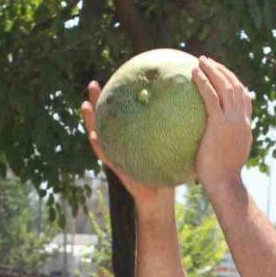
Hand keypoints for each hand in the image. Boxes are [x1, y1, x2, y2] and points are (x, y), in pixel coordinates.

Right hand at [81, 82, 174, 210]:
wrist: (159, 199)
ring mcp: (116, 155)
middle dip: (99, 102)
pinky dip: (99, 146)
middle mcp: (121, 144)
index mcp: (132, 137)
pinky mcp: (116, 169)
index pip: (125, 113)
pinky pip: (106, 156)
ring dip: (90, 121)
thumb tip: (189, 108)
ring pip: (100, 134)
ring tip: (85, 105)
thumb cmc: (167, 173)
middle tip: (94, 84)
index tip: (118, 78)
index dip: (119, 97)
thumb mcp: (172, 149)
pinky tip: (94, 135)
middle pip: (107, 119)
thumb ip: (174, 132)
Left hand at [192, 57, 252, 191]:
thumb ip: (224, 144)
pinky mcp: (220, 124)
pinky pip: (211, 97)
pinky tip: (193, 74)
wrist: (225, 183)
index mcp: (246, 126)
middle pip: (236, 87)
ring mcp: (233, 121)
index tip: (225, 75)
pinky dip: (203, 82)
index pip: (246, 99)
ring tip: (201, 61)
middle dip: (223, 71)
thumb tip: (211, 143)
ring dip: (213, 70)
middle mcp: (242, 120)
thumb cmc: (221, 176)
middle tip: (209, 62)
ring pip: (226, 87)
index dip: (236, 83)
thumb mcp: (228, 156)